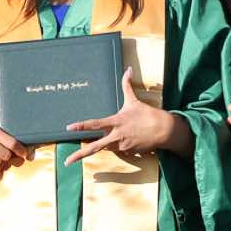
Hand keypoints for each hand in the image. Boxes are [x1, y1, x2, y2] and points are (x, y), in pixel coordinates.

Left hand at [64, 69, 187, 165]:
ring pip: (107, 147)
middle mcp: (116, 136)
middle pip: (95, 147)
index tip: (69, 128)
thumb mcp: (134, 100)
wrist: (164, 130)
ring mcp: (122, 146)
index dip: (81, 126)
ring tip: (122, 135)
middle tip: (67, 161)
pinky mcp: (128, 153)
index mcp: (116, 122)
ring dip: (107, 143)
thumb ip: (127, 85)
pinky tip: (131, 137)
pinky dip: (120, 144)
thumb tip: (128, 69)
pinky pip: (119, 149)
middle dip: (79, 155)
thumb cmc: (148, 114)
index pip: (95, 124)